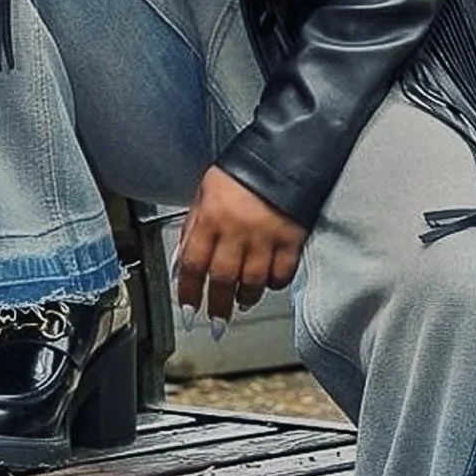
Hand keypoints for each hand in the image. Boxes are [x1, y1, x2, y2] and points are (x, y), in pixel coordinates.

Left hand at [173, 166, 306, 331]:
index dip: (189, 291)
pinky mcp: (291, 239)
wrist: (282, 153)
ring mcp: (266, 237)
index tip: (188, 309)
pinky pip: (281, 274)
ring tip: (241, 303)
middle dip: (217, 306)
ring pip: (253, 282)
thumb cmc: (239, 172)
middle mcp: (236, 231)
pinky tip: (268, 284)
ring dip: (245, 298)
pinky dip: (273, 284)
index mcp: (211, 217)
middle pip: (223, 279)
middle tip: (215, 323)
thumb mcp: (205, 193)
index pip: (194, 264)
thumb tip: (184, 260)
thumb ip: (194, 227)